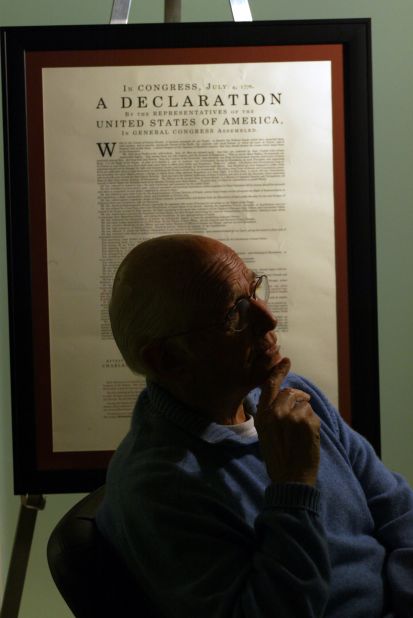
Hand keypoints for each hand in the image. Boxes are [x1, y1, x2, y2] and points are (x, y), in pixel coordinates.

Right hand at [255, 359, 320, 486]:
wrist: (290, 479)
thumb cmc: (278, 459)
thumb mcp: (265, 434)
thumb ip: (270, 414)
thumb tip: (283, 397)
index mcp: (262, 416)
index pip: (270, 386)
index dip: (278, 372)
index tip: (285, 361)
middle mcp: (275, 413)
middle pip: (289, 393)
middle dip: (297, 398)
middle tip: (302, 407)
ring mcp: (292, 417)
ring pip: (303, 404)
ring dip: (305, 414)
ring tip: (301, 433)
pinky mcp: (308, 423)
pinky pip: (312, 414)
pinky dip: (313, 423)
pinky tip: (308, 437)